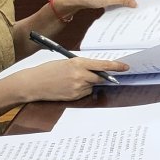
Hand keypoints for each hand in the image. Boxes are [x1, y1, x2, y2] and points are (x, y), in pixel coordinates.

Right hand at [10, 57, 127, 103]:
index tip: (126, 67)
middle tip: (89, 74)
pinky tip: (69, 87)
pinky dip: (82, 89)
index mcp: (78, 63)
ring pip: (93, 85)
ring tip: (71, 80)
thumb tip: (97, 69)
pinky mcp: (74, 96)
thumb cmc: (48, 70)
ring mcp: (78, 87)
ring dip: (88, 83)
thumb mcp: (66, 62)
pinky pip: (86, 92)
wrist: (33, 84)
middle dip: (100, 75)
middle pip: (101, 77)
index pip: (103, 65)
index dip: (116, 66)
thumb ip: (82, 65)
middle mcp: (80, 75)